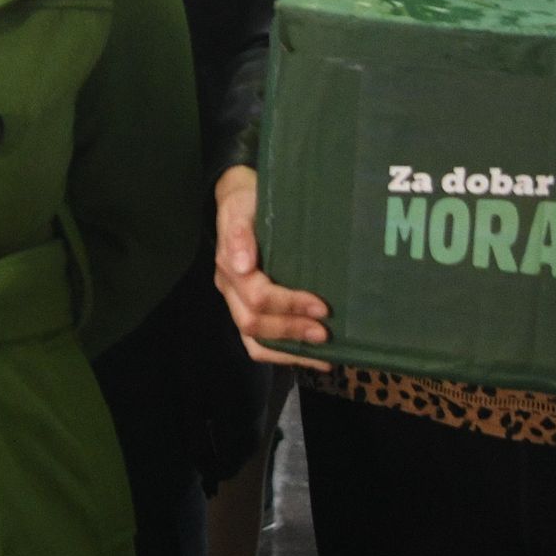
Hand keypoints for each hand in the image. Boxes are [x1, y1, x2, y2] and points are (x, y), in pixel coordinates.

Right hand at [211, 165, 331, 368]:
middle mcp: (230, 289)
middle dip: (291, 332)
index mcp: (229, 267)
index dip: (290, 305)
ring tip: (322, 357)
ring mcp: (236, 302)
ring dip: (289, 351)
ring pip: (254, 340)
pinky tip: (312, 357)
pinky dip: (285, 353)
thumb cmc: (248, 200)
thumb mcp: (243, 206)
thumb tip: (242, 265)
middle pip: (253, 324)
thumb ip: (240, 232)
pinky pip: (259, 342)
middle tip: (325, 333)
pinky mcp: (249, 308)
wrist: (239, 198)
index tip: (322, 306)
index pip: (257, 297)